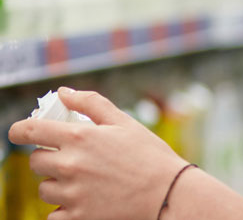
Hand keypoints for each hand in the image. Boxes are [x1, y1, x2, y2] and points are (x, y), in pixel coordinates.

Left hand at [8, 87, 188, 219]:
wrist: (168, 193)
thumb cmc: (149, 154)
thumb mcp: (124, 122)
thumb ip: (91, 103)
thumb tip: (63, 92)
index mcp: (80, 137)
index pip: (31, 131)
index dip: (19, 130)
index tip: (18, 132)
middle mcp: (70, 165)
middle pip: (36, 162)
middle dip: (49, 158)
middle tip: (73, 159)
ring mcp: (72, 193)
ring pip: (45, 189)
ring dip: (57, 184)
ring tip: (84, 181)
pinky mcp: (77, 217)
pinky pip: (53, 215)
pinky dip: (64, 208)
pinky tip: (84, 200)